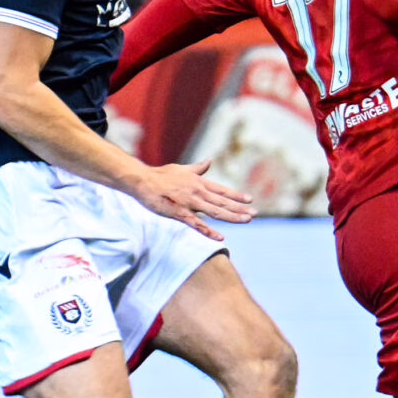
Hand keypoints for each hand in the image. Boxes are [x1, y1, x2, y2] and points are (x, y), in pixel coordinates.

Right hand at [135, 160, 254, 240]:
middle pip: (223, 202)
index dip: (237, 195)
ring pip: (215, 212)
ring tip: (247, 220)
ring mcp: (190, 203)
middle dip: (240, 208)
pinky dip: (209, 231)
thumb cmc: (161, 174)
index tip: (250, 199)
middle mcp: (198, 192)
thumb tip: (209, 160)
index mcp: (199, 182)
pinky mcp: (179, 213)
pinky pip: (197, 224)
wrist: (142, 180)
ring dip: (232, 216)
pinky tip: (220, 237)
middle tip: (255, 213)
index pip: (222, 190)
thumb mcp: (183, 169)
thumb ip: (198, 168)